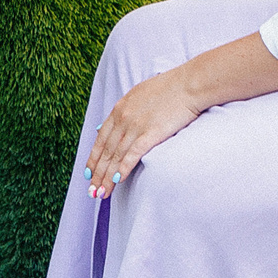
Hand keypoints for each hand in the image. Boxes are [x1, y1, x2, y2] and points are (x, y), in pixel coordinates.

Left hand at [84, 68, 204, 200]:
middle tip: (92, 191)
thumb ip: (125, 110)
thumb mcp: (139, 94)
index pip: (101, 139)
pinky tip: (117, 181)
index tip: (89, 173)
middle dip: (97, 173)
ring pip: (116, 157)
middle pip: (106, 151)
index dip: (93, 159)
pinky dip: (123, 169)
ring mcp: (135, 126)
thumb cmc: (168, 88)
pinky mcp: (150, 134)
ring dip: (107, 177)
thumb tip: (113, 123)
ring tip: (102, 193)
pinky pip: (132, 155)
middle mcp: (123, 118)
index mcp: (119, 109)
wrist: (188, 85)